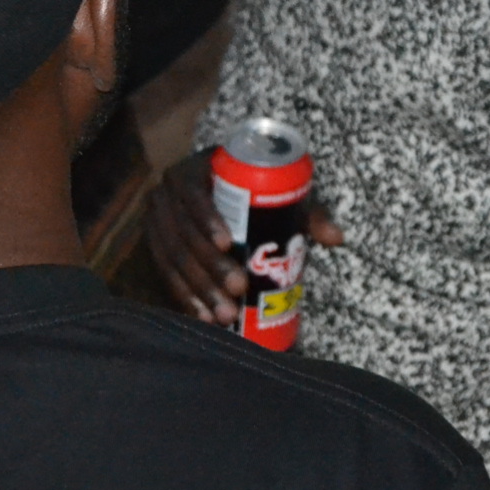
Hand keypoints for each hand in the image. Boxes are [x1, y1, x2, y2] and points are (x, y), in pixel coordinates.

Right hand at [142, 149, 343, 325]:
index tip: (229, 244)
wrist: (218, 194)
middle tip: (238, 288)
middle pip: (183, 232)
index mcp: (193, 171)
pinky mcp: (153, 246)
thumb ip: (308, 213)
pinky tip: (201, 318)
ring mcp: (156, 221)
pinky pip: (163, 274)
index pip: (195, 193)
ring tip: (225, 315)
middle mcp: (167, 194)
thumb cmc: (252, 194)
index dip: (207, 219)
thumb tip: (336, 238)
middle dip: (209, 265)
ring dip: (197, 289)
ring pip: (172, 258)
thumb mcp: (278, 196)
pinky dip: (182, 297)